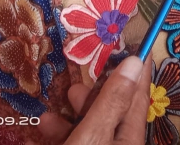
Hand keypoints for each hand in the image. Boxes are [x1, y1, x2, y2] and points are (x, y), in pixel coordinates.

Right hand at [26, 55, 150, 144]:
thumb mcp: (92, 135)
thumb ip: (111, 101)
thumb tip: (134, 62)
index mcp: (130, 137)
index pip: (138, 96)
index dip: (138, 69)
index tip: (136, 44)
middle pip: (113, 112)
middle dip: (95, 94)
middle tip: (77, 83)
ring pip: (90, 129)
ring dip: (71, 116)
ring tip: (54, 110)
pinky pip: (76, 141)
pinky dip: (60, 134)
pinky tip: (41, 130)